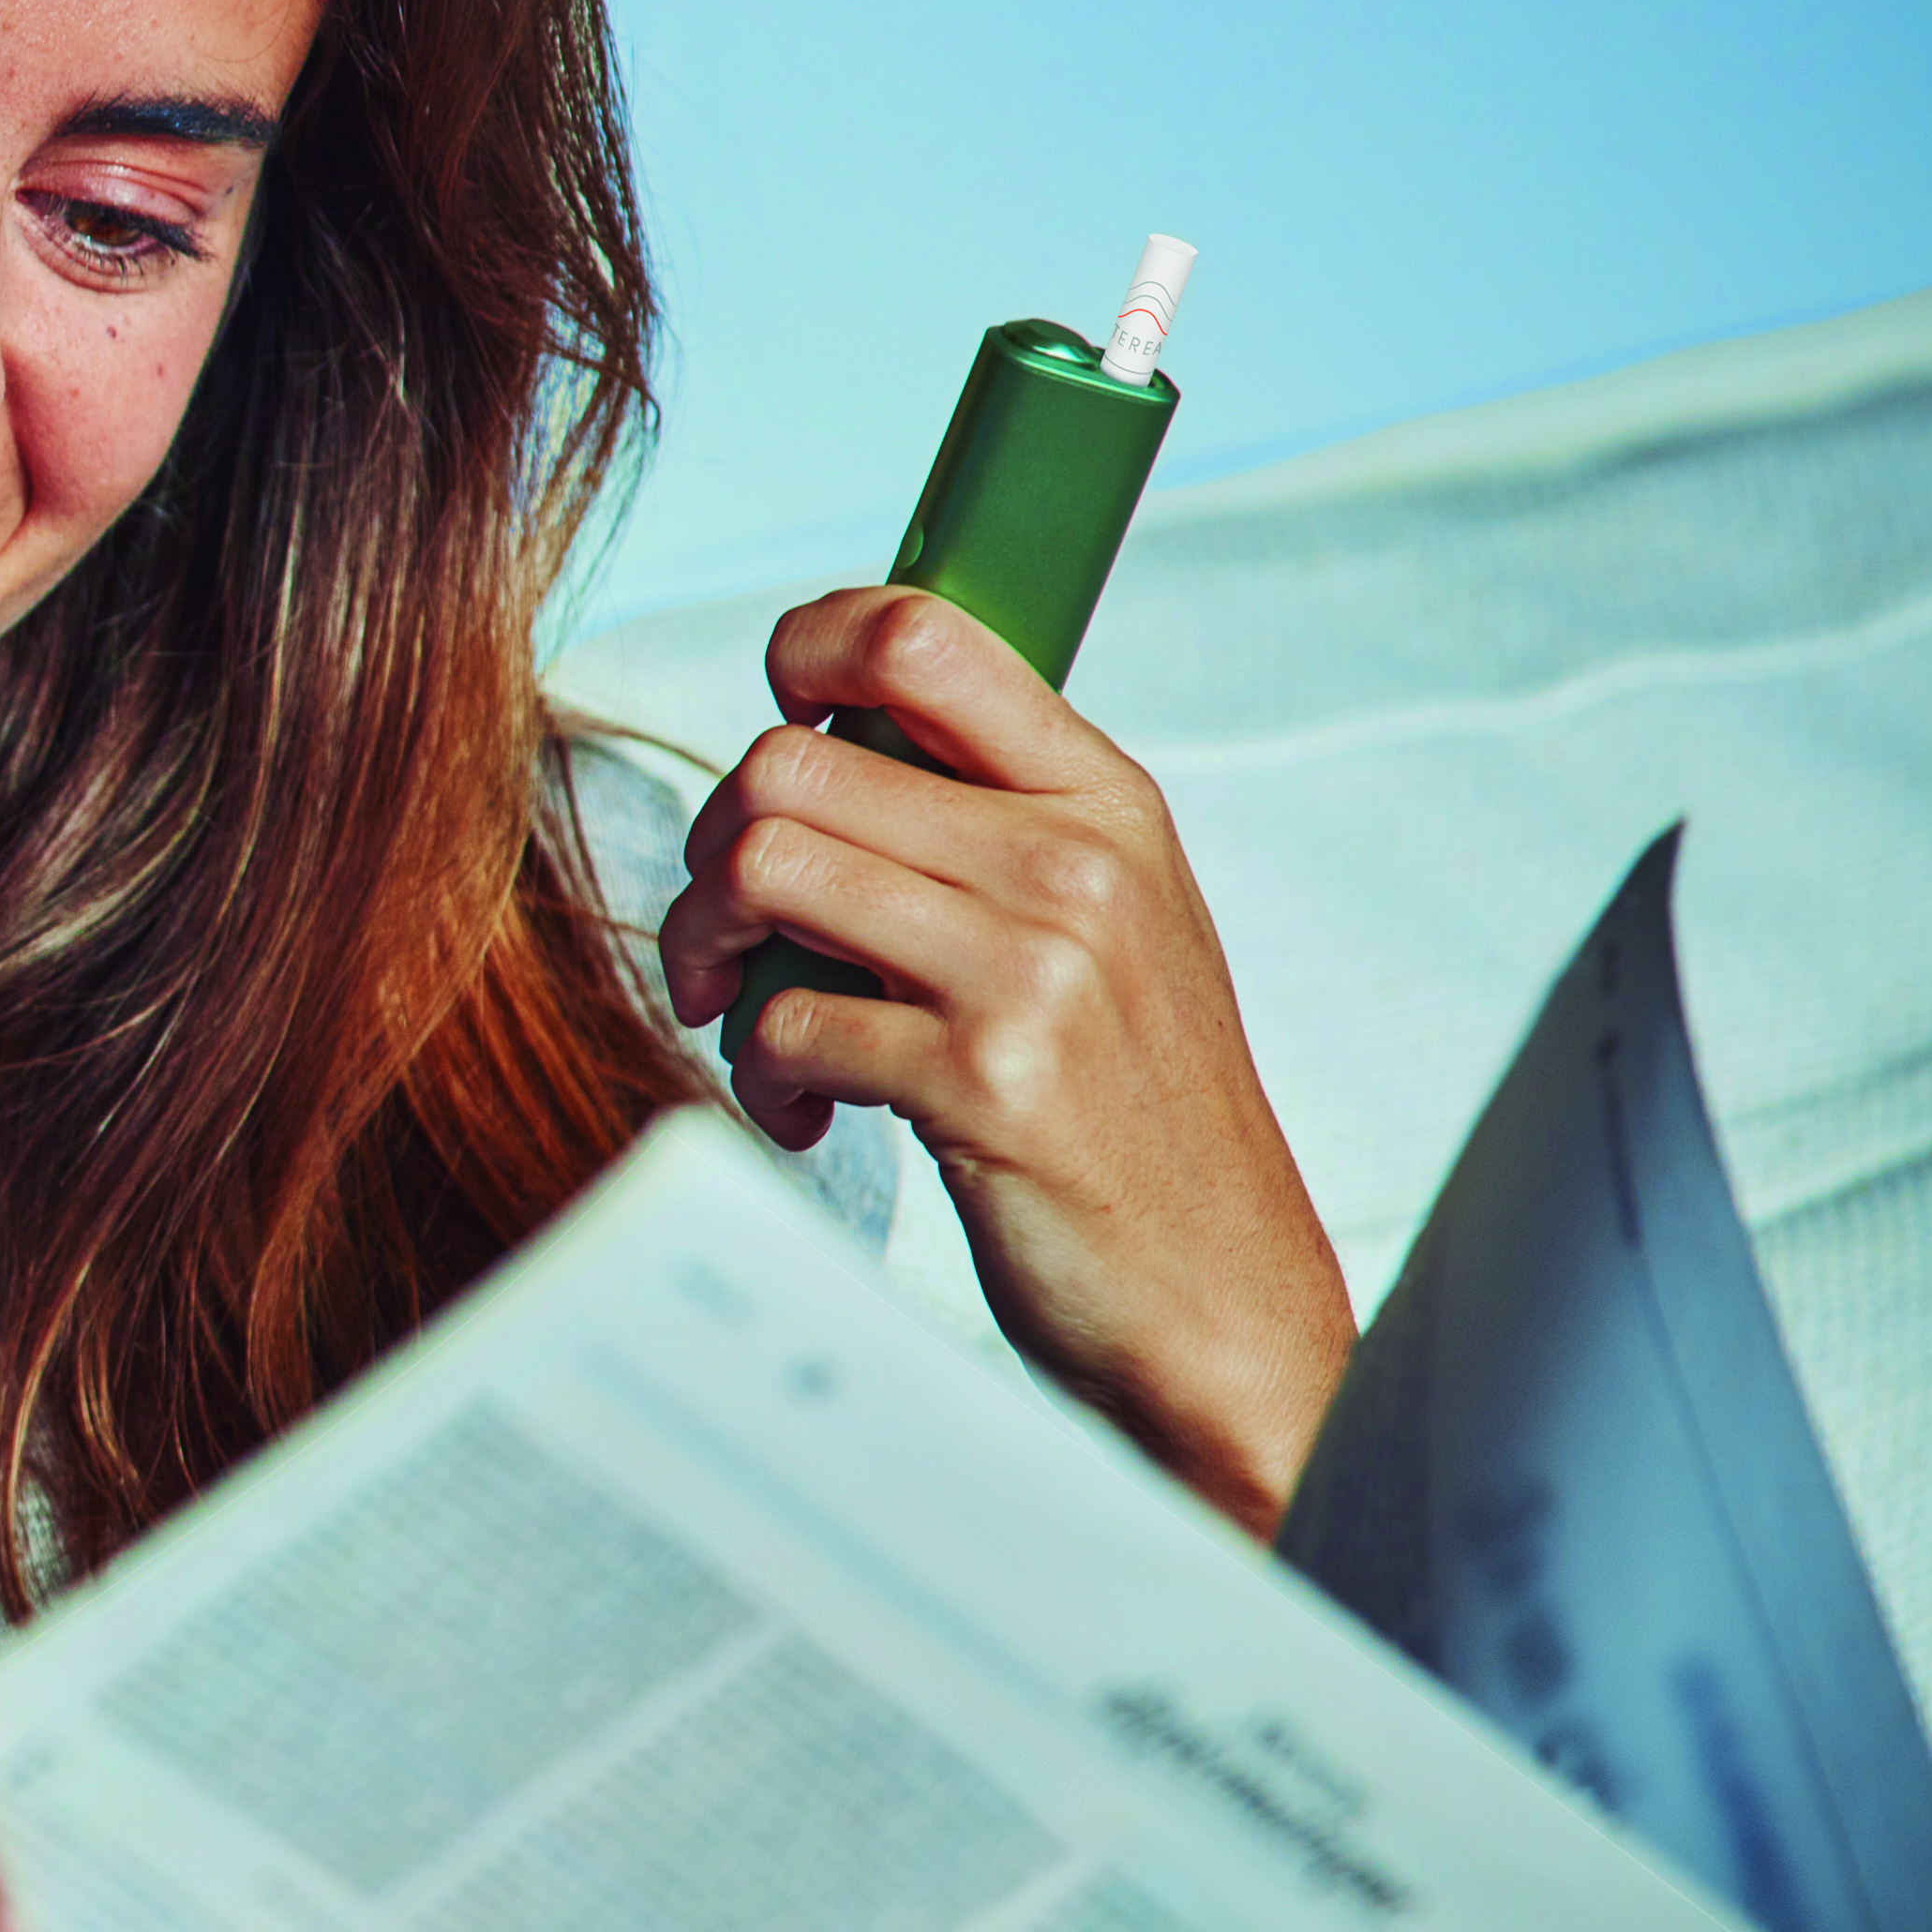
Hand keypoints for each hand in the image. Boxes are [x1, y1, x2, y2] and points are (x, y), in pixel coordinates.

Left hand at [660, 584, 1353, 1530]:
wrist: (1220, 1298)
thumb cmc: (1129, 1110)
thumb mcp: (1102, 926)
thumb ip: (985, 822)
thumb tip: (813, 742)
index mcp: (1105, 798)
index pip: (923, 633)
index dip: (803, 648)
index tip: (773, 722)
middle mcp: (1076, 861)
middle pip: (786, 766)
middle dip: (714, 854)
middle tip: (728, 939)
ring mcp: (1036, 967)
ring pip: (761, 870)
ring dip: (711, 953)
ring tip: (745, 1014)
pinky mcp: (984, 1077)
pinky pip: (782, 1021)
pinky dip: (762, 1072)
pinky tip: (812, 1109)